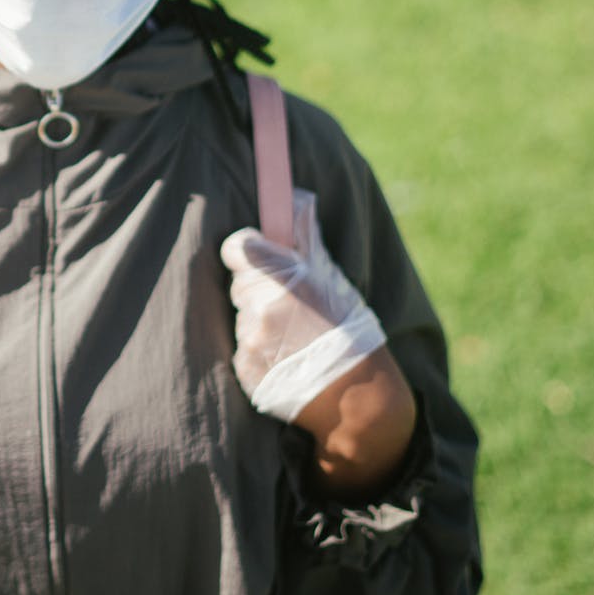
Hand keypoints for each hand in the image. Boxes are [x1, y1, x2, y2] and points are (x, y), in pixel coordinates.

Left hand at [220, 190, 412, 495]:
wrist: (357, 398)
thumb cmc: (350, 331)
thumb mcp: (335, 278)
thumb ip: (307, 237)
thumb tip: (295, 196)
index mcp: (283, 278)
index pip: (236, 247)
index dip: (246, 250)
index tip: (256, 256)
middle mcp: (261, 306)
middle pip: (240, 283)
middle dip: (259, 289)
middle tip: (291, 306)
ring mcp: (250, 339)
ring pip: (242, 317)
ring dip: (260, 322)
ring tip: (295, 337)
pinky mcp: (244, 368)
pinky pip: (243, 348)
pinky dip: (260, 352)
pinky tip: (288, 359)